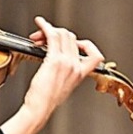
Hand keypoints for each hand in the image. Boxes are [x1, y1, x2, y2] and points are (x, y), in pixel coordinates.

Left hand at [0, 17, 103, 133]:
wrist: (39, 110)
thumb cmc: (45, 102)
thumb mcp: (63, 87)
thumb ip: (66, 73)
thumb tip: (59, 61)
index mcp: (80, 74)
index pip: (94, 54)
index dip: (85, 44)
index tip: (73, 42)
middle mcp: (75, 66)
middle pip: (72, 38)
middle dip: (57, 34)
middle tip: (43, 39)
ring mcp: (66, 63)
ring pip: (63, 34)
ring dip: (49, 31)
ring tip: (38, 36)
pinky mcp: (54, 60)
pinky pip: (53, 36)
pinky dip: (45, 26)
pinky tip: (40, 23)